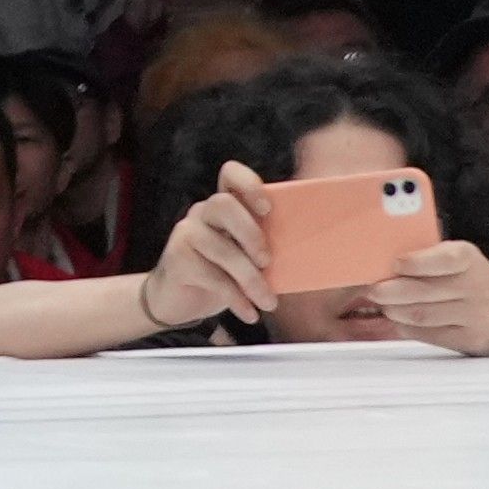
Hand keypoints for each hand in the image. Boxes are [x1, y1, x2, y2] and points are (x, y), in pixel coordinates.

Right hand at [140, 161, 276, 337]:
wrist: (179, 300)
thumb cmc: (222, 274)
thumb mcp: (245, 257)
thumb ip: (264, 248)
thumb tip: (310, 257)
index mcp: (225, 207)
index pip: (230, 175)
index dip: (248, 184)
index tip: (267, 209)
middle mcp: (203, 213)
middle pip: (222, 203)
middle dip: (250, 232)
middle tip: (267, 260)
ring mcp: (187, 234)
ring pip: (221, 247)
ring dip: (250, 278)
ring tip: (268, 302)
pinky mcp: (178, 260)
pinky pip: (212, 276)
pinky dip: (236, 298)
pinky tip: (249, 312)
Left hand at [360, 239, 488, 354]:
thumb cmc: (474, 280)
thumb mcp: (461, 259)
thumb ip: (429, 259)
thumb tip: (384, 267)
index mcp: (468, 259)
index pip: (443, 259)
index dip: (416, 262)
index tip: (394, 264)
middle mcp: (476, 287)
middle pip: (424, 292)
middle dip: (391, 292)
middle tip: (373, 291)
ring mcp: (476, 316)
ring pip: (423, 315)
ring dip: (395, 311)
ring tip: (384, 306)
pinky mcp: (472, 340)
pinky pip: (431, 335)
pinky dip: (408, 328)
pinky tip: (400, 321)